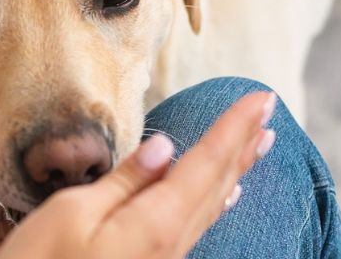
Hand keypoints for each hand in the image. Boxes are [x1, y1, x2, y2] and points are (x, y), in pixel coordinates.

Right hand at [0, 92, 276, 258]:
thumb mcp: (71, 214)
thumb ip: (124, 182)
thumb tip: (164, 148)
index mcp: (155, 224)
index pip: (206, 163)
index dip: (234, 128)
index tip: (262, 98)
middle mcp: (170, 243)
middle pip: (217, 183)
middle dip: (244, 144)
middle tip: (270, 113)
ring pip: (211, 204)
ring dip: (236, 168)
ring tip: (258, 144)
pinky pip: (196, 224)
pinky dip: (214, 199)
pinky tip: (224, 196)